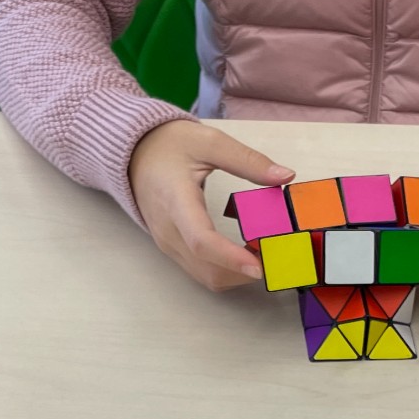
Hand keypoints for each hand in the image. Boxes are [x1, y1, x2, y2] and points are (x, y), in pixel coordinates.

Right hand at [128, 119, 294, 290]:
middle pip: (208, 268)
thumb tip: (285, 175)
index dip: (230, 258)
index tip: (259, 266)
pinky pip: (203, 273)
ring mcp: (169, 245)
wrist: (133, 154)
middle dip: (244, 272)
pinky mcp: (173, 251)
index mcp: (176, 201)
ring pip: (207, 277)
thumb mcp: (209, 141)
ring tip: (265, 256)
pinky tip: (247, 257)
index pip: (201, 240)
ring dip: (238, 276)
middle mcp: (169, 231)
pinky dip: (228, 273)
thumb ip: (247, 160)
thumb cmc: (169, 145)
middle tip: (277, 258)